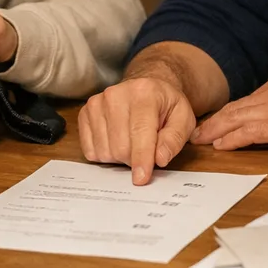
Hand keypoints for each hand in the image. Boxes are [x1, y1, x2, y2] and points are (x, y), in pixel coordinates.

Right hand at [79, 76, 197, 185]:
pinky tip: (116, 141)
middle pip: (120, 147)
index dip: (141, 159)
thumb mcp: (183, 119)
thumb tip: (159, 158)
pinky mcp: (84, 114)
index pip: (140, 132)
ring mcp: (97, 103)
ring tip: (131, 142)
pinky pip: (90, 151)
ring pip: (105, 151)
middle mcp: (116, 95)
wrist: (146, 88)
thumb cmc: (165, 105)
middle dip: (135, 159)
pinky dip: (105, 154)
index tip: (141, 179)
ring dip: (120, 158)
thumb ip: (175, 139)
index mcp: (144, 93)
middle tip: (146, 150)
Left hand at [190, 73, 267, 151]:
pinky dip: (232, 139)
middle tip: (197, 132)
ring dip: (215, 130)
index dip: (229, 113)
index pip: (248, 100)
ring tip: (200, 140)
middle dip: (215, 121)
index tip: (216, 121)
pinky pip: (248, 132)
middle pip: (236, 108)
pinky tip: (221, 145)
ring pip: (236, 118)